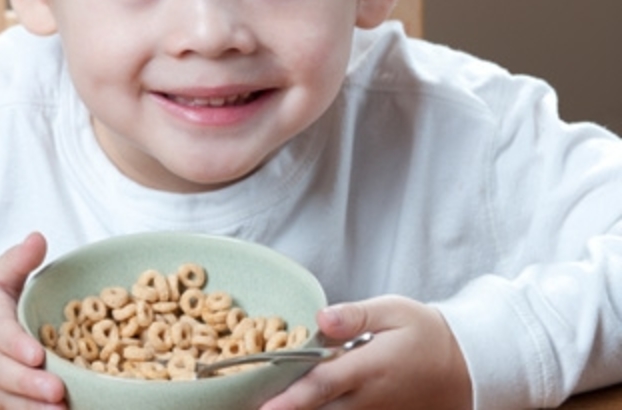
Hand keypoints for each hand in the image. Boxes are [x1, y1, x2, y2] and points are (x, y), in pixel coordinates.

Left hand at [260, 295, 470, 409]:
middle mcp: (368, 400)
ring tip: (257, 403)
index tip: (263, 408)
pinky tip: (291, 404)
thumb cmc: (425, 334)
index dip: (290, 399)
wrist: (466, 369)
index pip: (321, 386)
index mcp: (368, 369)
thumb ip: (355, 316)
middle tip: (245, 404)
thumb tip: (321, 318)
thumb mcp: (395, 312)